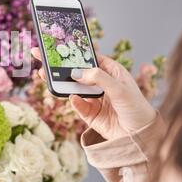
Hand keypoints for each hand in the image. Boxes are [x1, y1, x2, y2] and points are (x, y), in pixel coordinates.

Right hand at [31, 47, 155, 139]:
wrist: (141, 137)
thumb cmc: (137, 108)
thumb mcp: (120, 89)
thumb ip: (98, 78)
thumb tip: (76, 72)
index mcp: (110, 72)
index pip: (89, 58)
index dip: (75, 51)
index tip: (59, 44)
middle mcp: (100, 83)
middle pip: (76, 72)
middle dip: (59, 65)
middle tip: (41, 56)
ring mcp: (93, 98)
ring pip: (72, 87)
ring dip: (59, 82)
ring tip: (45, 75)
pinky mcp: (89, 114)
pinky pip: (76, 105)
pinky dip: (73, 101)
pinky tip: (72, 98)